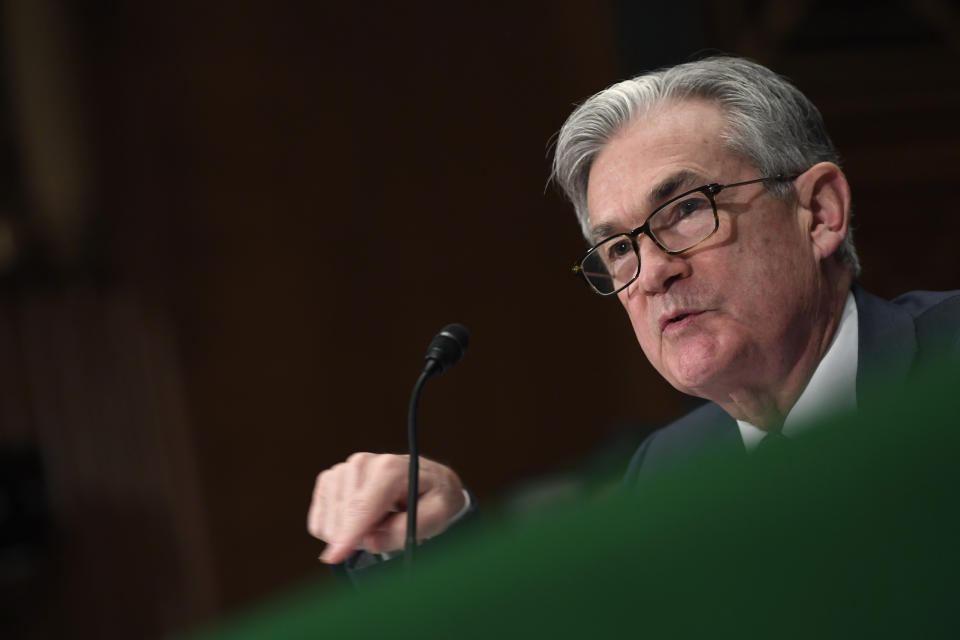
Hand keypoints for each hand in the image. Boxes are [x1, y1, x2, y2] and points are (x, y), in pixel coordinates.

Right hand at [307, 453, 465, 563]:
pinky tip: (356, 522)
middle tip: (384, 533)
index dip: (348, 534)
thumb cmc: (431, 498)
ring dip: (346, 534)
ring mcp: (343, 469)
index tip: (335, 557)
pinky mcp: (330, 480)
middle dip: (357, 537)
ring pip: (328, 519)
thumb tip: (370, 541)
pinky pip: (318, 519)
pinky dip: (333, 529)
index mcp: (390, 468)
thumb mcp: (435, 516)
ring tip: (375, 525)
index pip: (361, 506)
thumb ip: (405, 530)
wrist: (425, 481)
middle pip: (342, 516)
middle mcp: (362, 463)